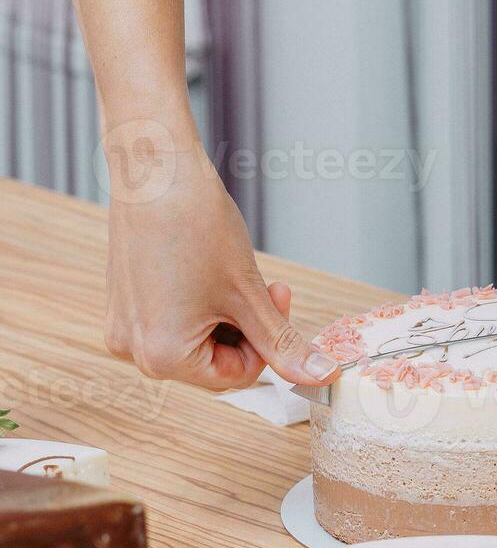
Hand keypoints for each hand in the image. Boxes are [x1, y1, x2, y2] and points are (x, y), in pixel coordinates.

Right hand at [101, 136, 339, 390]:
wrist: (155, 170)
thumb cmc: (196, 226)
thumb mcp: (250, 296)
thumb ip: (284, 344)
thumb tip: (322, 377)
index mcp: (161, 358)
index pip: (236, 376)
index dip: (267, 345)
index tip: (277, 301)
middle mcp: (133, 350)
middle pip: (215, 361)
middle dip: (247, 328)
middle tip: (266, 286)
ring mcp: (124, 326)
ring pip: (198, 340)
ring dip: (227, 315)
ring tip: (233, 275)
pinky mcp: (124, 303)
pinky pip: (174, 320)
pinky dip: (202, 303)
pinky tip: (208, 270)